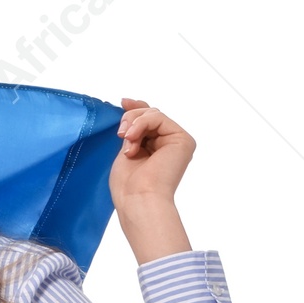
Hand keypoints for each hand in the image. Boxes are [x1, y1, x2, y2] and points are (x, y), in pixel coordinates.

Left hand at [109, 98, 192, 263]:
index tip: (122, 102)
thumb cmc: (128, 186)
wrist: (139, 200)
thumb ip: (132, 131)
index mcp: (157, 148)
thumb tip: (128, 107)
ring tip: (126, 141)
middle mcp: (170, 143)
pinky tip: (132, 141)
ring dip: (134, 124)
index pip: (148, 120)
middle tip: (120, 135)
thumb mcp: (126, 150)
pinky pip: (158, 117)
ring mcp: (178, 141)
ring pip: (153, 114)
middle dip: (130, 119)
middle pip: (149, 114)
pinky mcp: (183, 140)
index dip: (135, 108)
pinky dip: (141, 124)